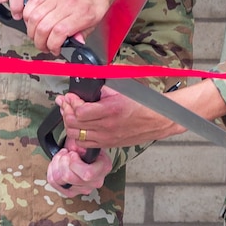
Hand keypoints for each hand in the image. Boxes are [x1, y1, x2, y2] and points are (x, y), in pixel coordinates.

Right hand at [25, 0, 129, 53]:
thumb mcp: (97, 19)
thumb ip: (84, 33)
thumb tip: (75, 44)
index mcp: (82, 12)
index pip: (59, 32)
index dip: (53, 45)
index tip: (55, 49)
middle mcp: (67, 3)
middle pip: (43, 27)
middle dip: (40, 42)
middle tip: (44, 46)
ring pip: (34, 16)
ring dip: (32, 31)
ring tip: (37, 36)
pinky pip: (31, 4)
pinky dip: (27, 15)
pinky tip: (33, 22)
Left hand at [47, 146, 114, 194]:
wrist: (84, 152)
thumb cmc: (86, 147)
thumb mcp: (85, 140)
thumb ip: (80, 143)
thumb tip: (72, 149)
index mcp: (103, 167)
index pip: (87, 174)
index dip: (74, 163)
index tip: (73, 153)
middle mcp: (95, 181)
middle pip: (69, 177)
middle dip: (62, 161)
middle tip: (66, 154)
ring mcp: (83, 189)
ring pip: (60, 180)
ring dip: (56, 164)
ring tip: (62, 158)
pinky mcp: (72, 192)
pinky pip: (54, 183)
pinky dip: (52, 171)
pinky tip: (58, 165)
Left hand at [63, 82, 225, 150]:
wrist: (159, 119)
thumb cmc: (144, 103)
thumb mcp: (123, 88)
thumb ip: (104, 86)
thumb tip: (88, 81)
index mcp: (111, 110)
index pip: (80, 111)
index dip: (71, 103)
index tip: (70, 96)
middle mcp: (108, 127)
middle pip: (74, 124)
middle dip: (66, 112)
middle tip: (65, 102)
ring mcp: (107, 138)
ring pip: (76, 136)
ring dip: (70, 124)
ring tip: (70, 114)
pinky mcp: (109, 144)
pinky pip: (85, 145)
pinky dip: (78, 136)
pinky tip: (79, 127)